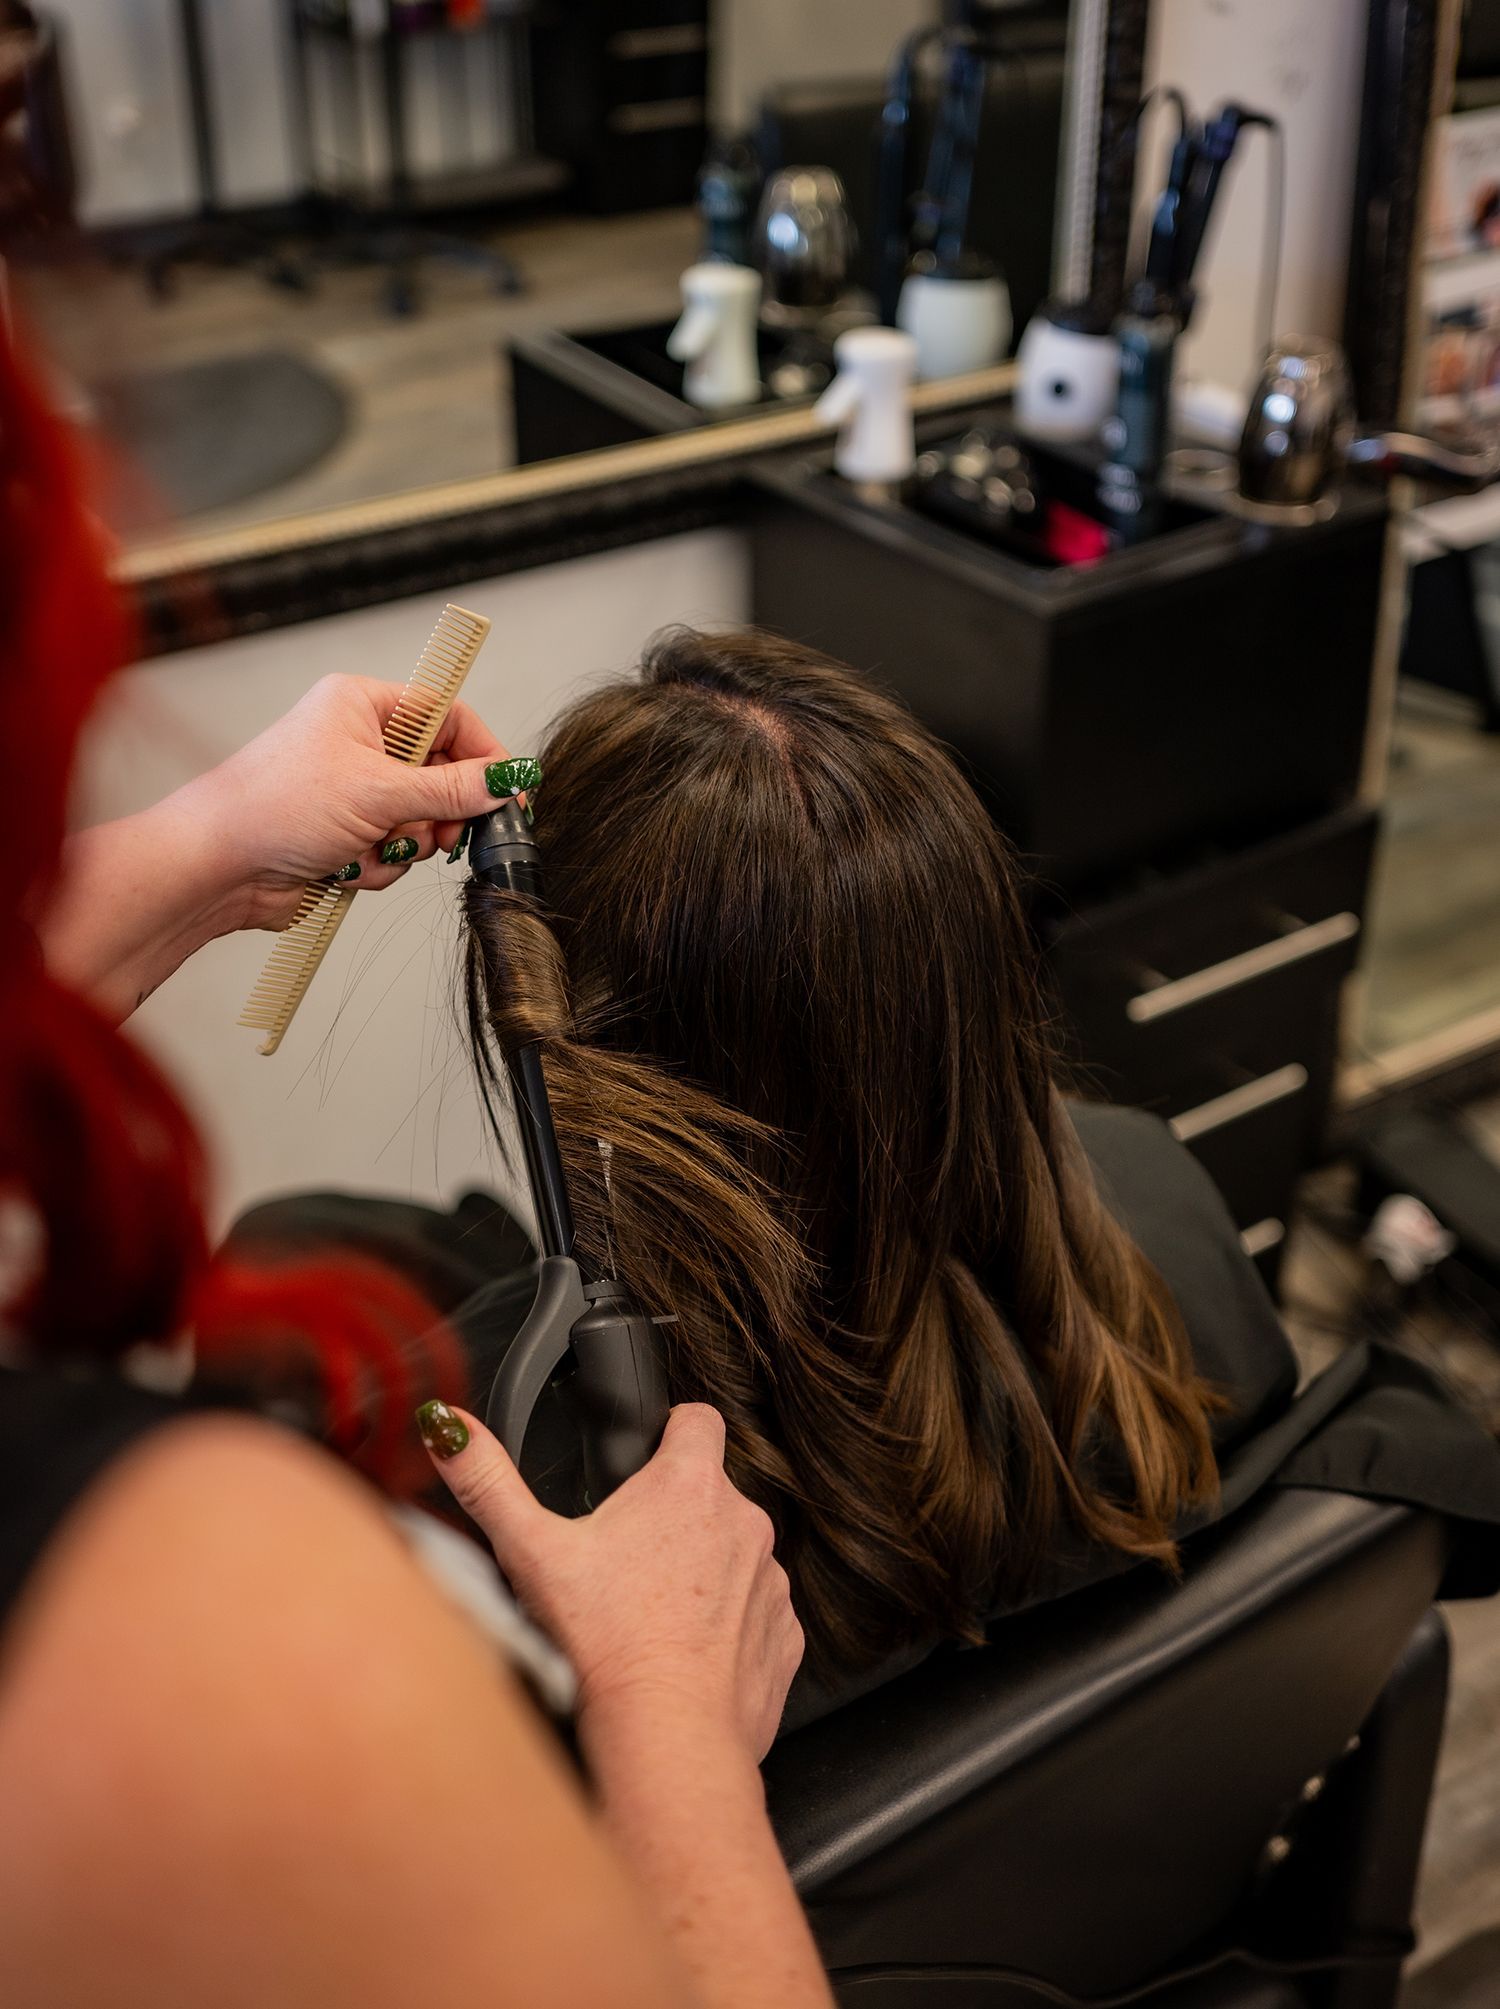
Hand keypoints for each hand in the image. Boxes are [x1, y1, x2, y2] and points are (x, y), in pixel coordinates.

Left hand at [178, 674, 519, 929]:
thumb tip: (506, 780)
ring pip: (419, 821)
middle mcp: (359, 742)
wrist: (218, 866)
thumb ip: (452, 789)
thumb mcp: (379, 792)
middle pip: (440, 775)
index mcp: (363, 705)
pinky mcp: (346, 833)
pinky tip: (344, 866)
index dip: (483, 755)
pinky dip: (378, 865)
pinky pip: (393, 851)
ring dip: (402, 846)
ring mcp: (353, 791)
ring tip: (369, 850)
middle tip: (442, 836)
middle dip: (437, 814)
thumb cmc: (273, 806)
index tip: (507, 792)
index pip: (448, 717)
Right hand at [419, 1402, 803, 1762]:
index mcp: (689, 1485)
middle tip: (624, 1557)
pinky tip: (683, 1652)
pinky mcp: (783, 1636)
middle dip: (673, 1514)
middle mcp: (744, 1522)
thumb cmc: (604, 1645)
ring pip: (734, 1554)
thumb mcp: (530, 1551)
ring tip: (650, 1612)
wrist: (664, 1739)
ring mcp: (769, 1581)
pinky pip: (756, 1613)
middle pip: (710, 1493)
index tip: (645, 1457)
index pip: (697, 1419)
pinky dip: (726, 1626)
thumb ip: (487, 1480)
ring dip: (703, 1571)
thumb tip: (449, 1428)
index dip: (670, 1429)